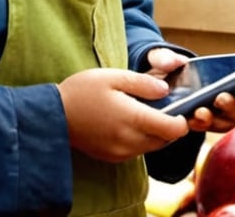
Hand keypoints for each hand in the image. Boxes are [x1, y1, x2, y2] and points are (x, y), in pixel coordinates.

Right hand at [57, 68, 189, 162]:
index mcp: (132, 118)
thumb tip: (166, 90)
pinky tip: (127, 124)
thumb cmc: (82, 91)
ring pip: (151, 147)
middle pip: (165, 141)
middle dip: (168, 127)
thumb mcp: (112, 76)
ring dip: (154, 134)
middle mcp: (129, 140)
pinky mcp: (112, 157)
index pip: (173, 130)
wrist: (53, 115)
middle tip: (161, 108)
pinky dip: (139, 140)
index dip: (181, 121)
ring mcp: (120, 152)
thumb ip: (142, 83)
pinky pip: (136, 151)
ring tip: (142, 114)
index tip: (179, 110)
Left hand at [145, 47, 234, 133]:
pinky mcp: (185, 126)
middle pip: (230, 112)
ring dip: (211, 120)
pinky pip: (195, 130)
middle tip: (220, 97)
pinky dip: (193, 126)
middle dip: (229, 106)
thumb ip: (164, 57)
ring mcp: (200, 117)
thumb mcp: (159, 59)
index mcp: (217, 85)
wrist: (142, 87)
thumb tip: (177, 62)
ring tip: (199, 112)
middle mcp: (213, 104)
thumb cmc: (159, 70)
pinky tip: (185, 120)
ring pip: (216, 125)